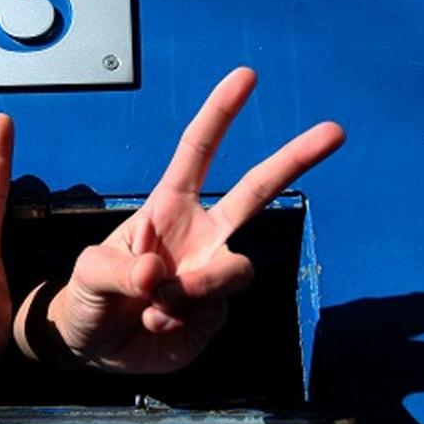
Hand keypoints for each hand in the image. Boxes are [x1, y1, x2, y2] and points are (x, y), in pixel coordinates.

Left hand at [14, 67, 344, 372]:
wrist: (91, 346)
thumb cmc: (88, 296)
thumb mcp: (88, 275)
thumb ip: (119, 271)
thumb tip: (158, 274)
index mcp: (168, 208)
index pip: (198, 153)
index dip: (220, 114)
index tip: (246, 77)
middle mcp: (200, 236)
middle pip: (256, 191)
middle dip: (295, 159)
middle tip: (335, 130)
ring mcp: (210, 275)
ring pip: (236, 269)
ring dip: (198, 286)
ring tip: (156, 302)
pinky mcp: (214, 316)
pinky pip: (212, 312)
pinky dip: (177, 320)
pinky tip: (154, 324)